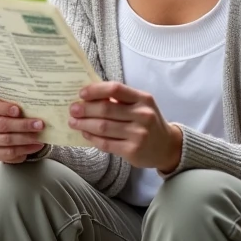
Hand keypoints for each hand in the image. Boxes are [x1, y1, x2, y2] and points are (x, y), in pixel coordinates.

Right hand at [0, 97, 46, 164]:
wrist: (8, 127)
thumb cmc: (13, 112)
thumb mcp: (13, 103)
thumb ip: (19, 102)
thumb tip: (36, 102)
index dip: (4, 109)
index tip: (18, 110)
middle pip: (2, 125)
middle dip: (23, 125)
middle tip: (40, 125)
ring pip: (6, 140)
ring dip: (26, 139)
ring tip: (40, 138)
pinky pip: (8, 154)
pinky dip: (24, 151)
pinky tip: (35, 146)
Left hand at [68, 82, 182, 171]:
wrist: (167, 146)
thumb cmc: (148, 122)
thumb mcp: (141, 105)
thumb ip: (120, 100)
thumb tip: (89, 96)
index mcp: (143, 99)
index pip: (116, 89)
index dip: (96, 90)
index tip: (82, 94)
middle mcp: (142, 115)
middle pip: (106, 109)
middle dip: (85, 109)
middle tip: (72, 109)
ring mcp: (138, 134)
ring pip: (103, 127)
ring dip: (84, 124)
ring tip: (73, 122)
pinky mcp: (132, 150)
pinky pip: (106, 143)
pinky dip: (92, 138)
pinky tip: (85, 134)